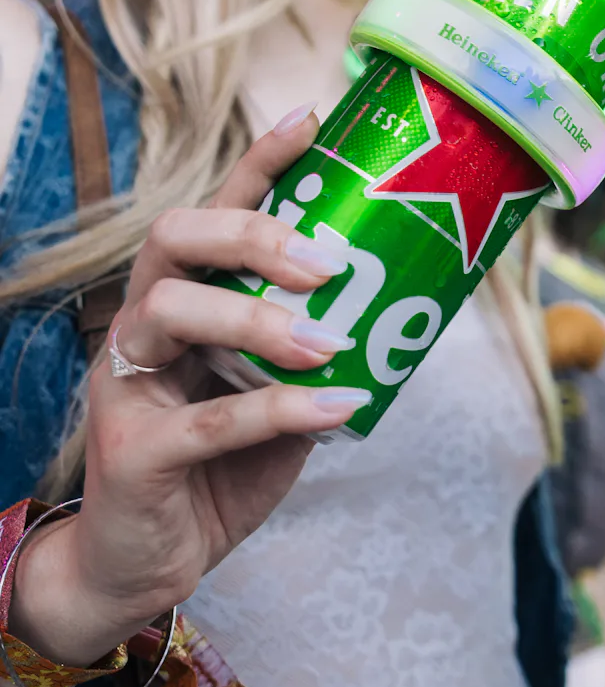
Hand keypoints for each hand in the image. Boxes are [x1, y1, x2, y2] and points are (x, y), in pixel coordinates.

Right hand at [10, 108, 369, 664]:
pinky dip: (279, 410)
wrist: (148, 567)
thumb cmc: (216, 472)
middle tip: (326, 263)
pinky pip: (206, 418)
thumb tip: (396, 318)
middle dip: (250, 235)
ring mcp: (127, 386)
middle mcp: (142, 329)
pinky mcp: (133, 452)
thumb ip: (313, 358)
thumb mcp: (275, 401)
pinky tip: (335, 410)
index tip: (313, 119)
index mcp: (179, 303)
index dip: (258, 164)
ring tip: (329, 344)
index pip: (210, 213)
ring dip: (258, 320)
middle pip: (172, 240)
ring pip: (172, 312)